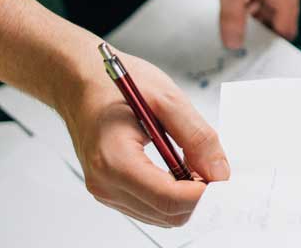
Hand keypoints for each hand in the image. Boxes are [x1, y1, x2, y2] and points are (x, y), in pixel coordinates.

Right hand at [57, 52, 229, 226]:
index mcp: (115, 160)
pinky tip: (178, 168)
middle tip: (213, 167)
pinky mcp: (109, 191)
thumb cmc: (114, 85)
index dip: (204, 192)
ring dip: (185, 196)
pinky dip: (171, 194)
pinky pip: (149, 207)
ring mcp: (105, 191)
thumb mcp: (167, 100)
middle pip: (168, 214)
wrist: (78, 83)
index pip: (169, 199)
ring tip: (193, 162)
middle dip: (198, 195)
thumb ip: (198, 138)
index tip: (222, 176)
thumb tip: (220, 172)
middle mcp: (105, 184)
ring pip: (161, 216)